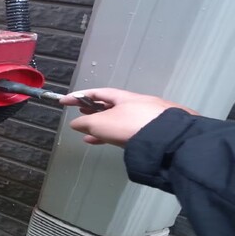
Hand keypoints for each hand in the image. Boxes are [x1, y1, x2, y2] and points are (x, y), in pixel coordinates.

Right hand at [59, 88, 197, 146]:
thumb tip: (75, 123)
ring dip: (104, 125)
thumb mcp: (101, 124)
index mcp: (123, 97)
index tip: (64, 101)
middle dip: (93, 110)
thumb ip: (85, 123)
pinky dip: (117, 135)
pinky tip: (110, 142)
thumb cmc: (131, 126)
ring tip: (91, 135)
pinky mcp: (157, 131)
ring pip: (121, 119)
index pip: (96, 93)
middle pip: (110, 105)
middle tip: (81, 114)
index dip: (78, 96)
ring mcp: (149, 117)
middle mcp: (138, 103)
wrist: (170, 140)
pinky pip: (131, 131)